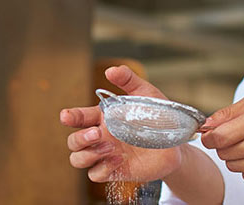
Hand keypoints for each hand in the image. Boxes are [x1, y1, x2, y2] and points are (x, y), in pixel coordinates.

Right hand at [60, 65, 181, 182]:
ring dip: (87, 154)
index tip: (67, 116)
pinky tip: (117, 160)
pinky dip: (101, 168)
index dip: (70, 116)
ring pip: (78, 159)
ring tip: (109, 147)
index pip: (78, 117)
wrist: (176, 143)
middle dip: (79, 138)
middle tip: (97, 134)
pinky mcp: (115, 171)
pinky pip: (95, 174)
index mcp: (103, 117)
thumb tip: (111, 70)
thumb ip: (128, 80)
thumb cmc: (158, 116)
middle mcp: (100, 137)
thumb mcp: (145, 94)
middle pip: (73, 141)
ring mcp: (105, 155)